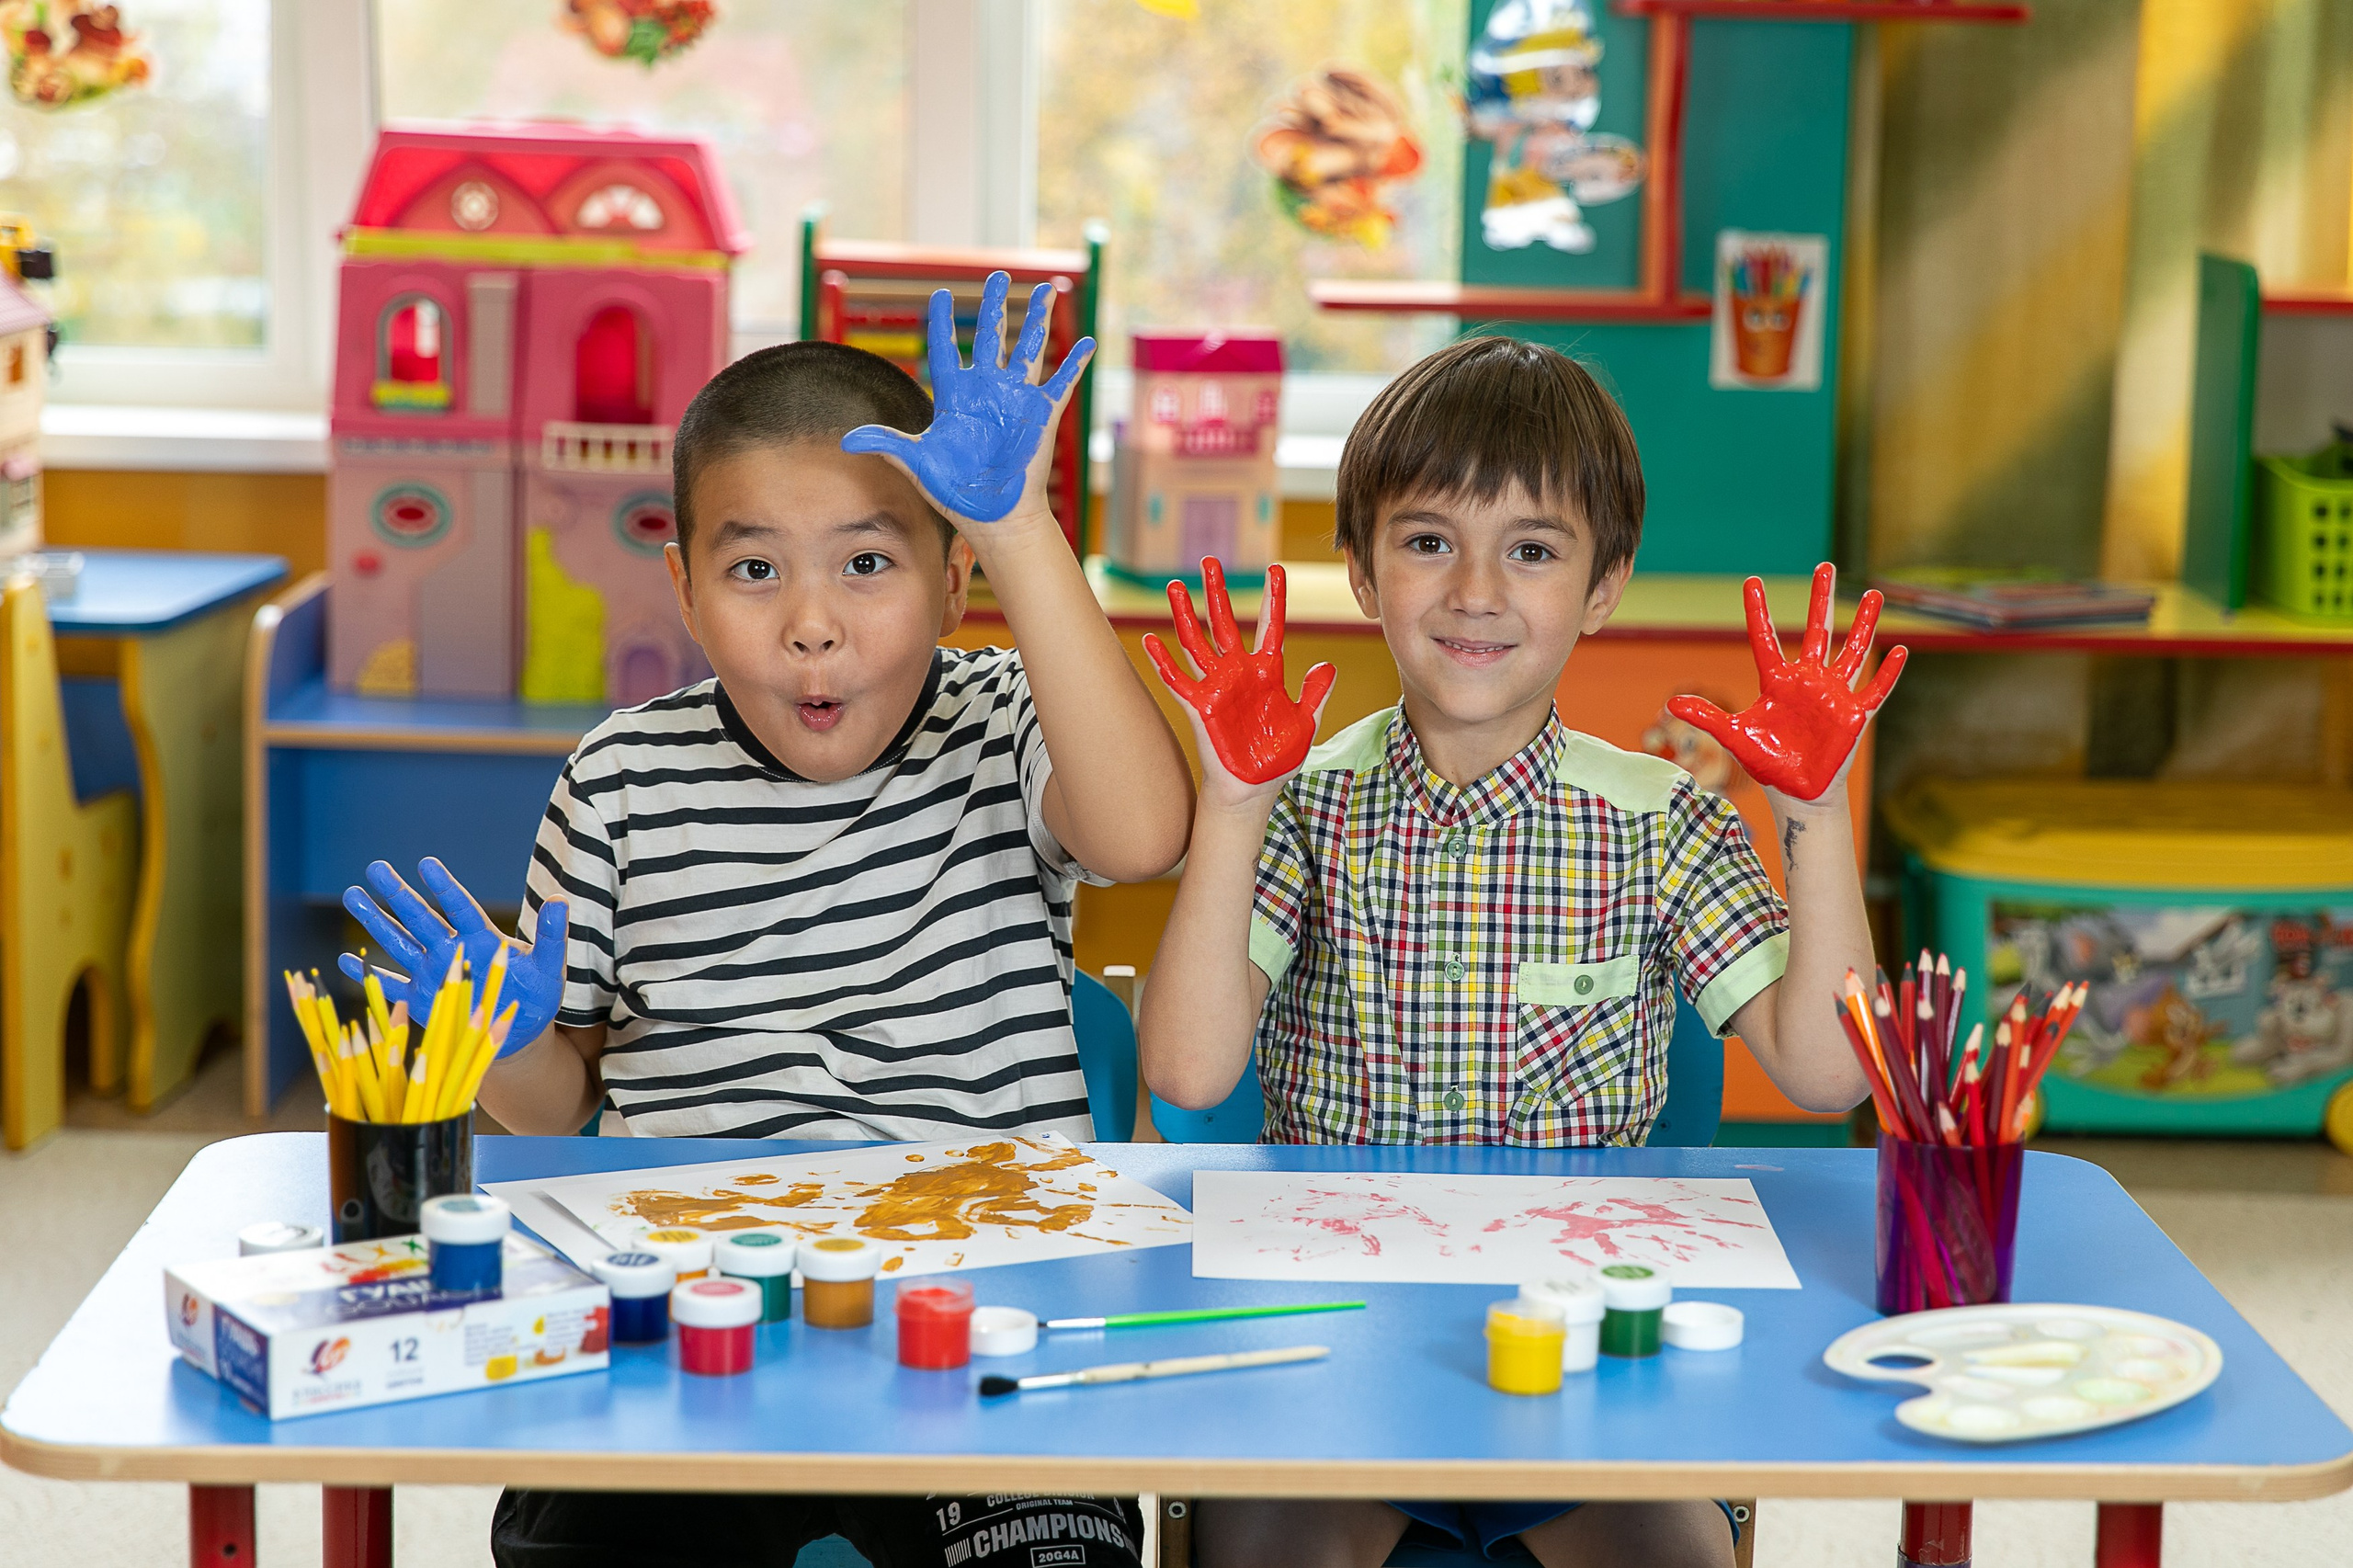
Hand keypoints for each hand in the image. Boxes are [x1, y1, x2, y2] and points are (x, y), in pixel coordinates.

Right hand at [339, 858, 567, 1058]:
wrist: (520, 1030)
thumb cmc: (538, 993)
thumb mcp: (550, 966)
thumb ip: (553, 935)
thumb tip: (560, 899)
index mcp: (481, 939)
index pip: (460, 908)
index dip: (444, 887)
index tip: (427, 864)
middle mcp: (451, 950)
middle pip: (421, 918)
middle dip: (398, 894)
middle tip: (375, 867)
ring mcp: (433, 973)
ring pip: (400, 943)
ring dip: (376, 922)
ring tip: (353, 895)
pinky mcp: (422, 1000)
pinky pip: (391, 986)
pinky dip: (368, 976)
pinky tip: (344, 961)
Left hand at [840, 270, 1094, 525]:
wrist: (993, 517)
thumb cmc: (955, 492)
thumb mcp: (917, 463)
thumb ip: (886, 443)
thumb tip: (846, 440)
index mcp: (955, 397)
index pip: (944, 349)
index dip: (941, 322)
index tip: (939, 295)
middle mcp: (986, 391)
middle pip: (990, 337)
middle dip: (995, 305)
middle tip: (998, 275)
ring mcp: (1016, 400)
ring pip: (1028, 348)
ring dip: (1038, 319)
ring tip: (1046, 289)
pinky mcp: (1041, 414)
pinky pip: (1061, 382)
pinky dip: (1075, 363)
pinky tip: (1087, 342)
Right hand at [1144, 559, 1336, 789]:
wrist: (1254, 790)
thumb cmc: (1277, 758)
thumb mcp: (1305, 723)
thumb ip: (1315, 694)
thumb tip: (1327, 667)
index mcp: (1267, 672)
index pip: (1271, 626)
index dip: (1273, 598)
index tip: (1276, 569)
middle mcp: (1239, 672)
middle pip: (1225, 623)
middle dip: (1217, 592)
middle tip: (1211, 561)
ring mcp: (1216, 687)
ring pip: (1197, 642)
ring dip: (1186, 615)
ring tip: (1176, 586)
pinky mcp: (1199, 706)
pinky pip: (1178, 680)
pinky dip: (1163, 661)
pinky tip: (1151, 640)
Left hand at [1667, 563, 1905, 802]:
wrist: (1796, 792)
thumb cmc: (1768, 763)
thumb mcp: (1735, 736)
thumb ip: (1707, 717)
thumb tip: (1670, 703)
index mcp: (1777, 682)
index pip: (1765, 638)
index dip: (1758, 611)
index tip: (1752, 581)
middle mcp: (1807, 680)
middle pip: (1817, 630)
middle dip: (1821, 599)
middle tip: (1826, 566)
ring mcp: (1834, 695)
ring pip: (1852, 650)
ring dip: (1864, 623)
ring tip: (1875, 595)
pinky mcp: (1854, 715)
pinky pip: (1875, 689)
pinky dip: (1887, 672)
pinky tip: (1899, 650)